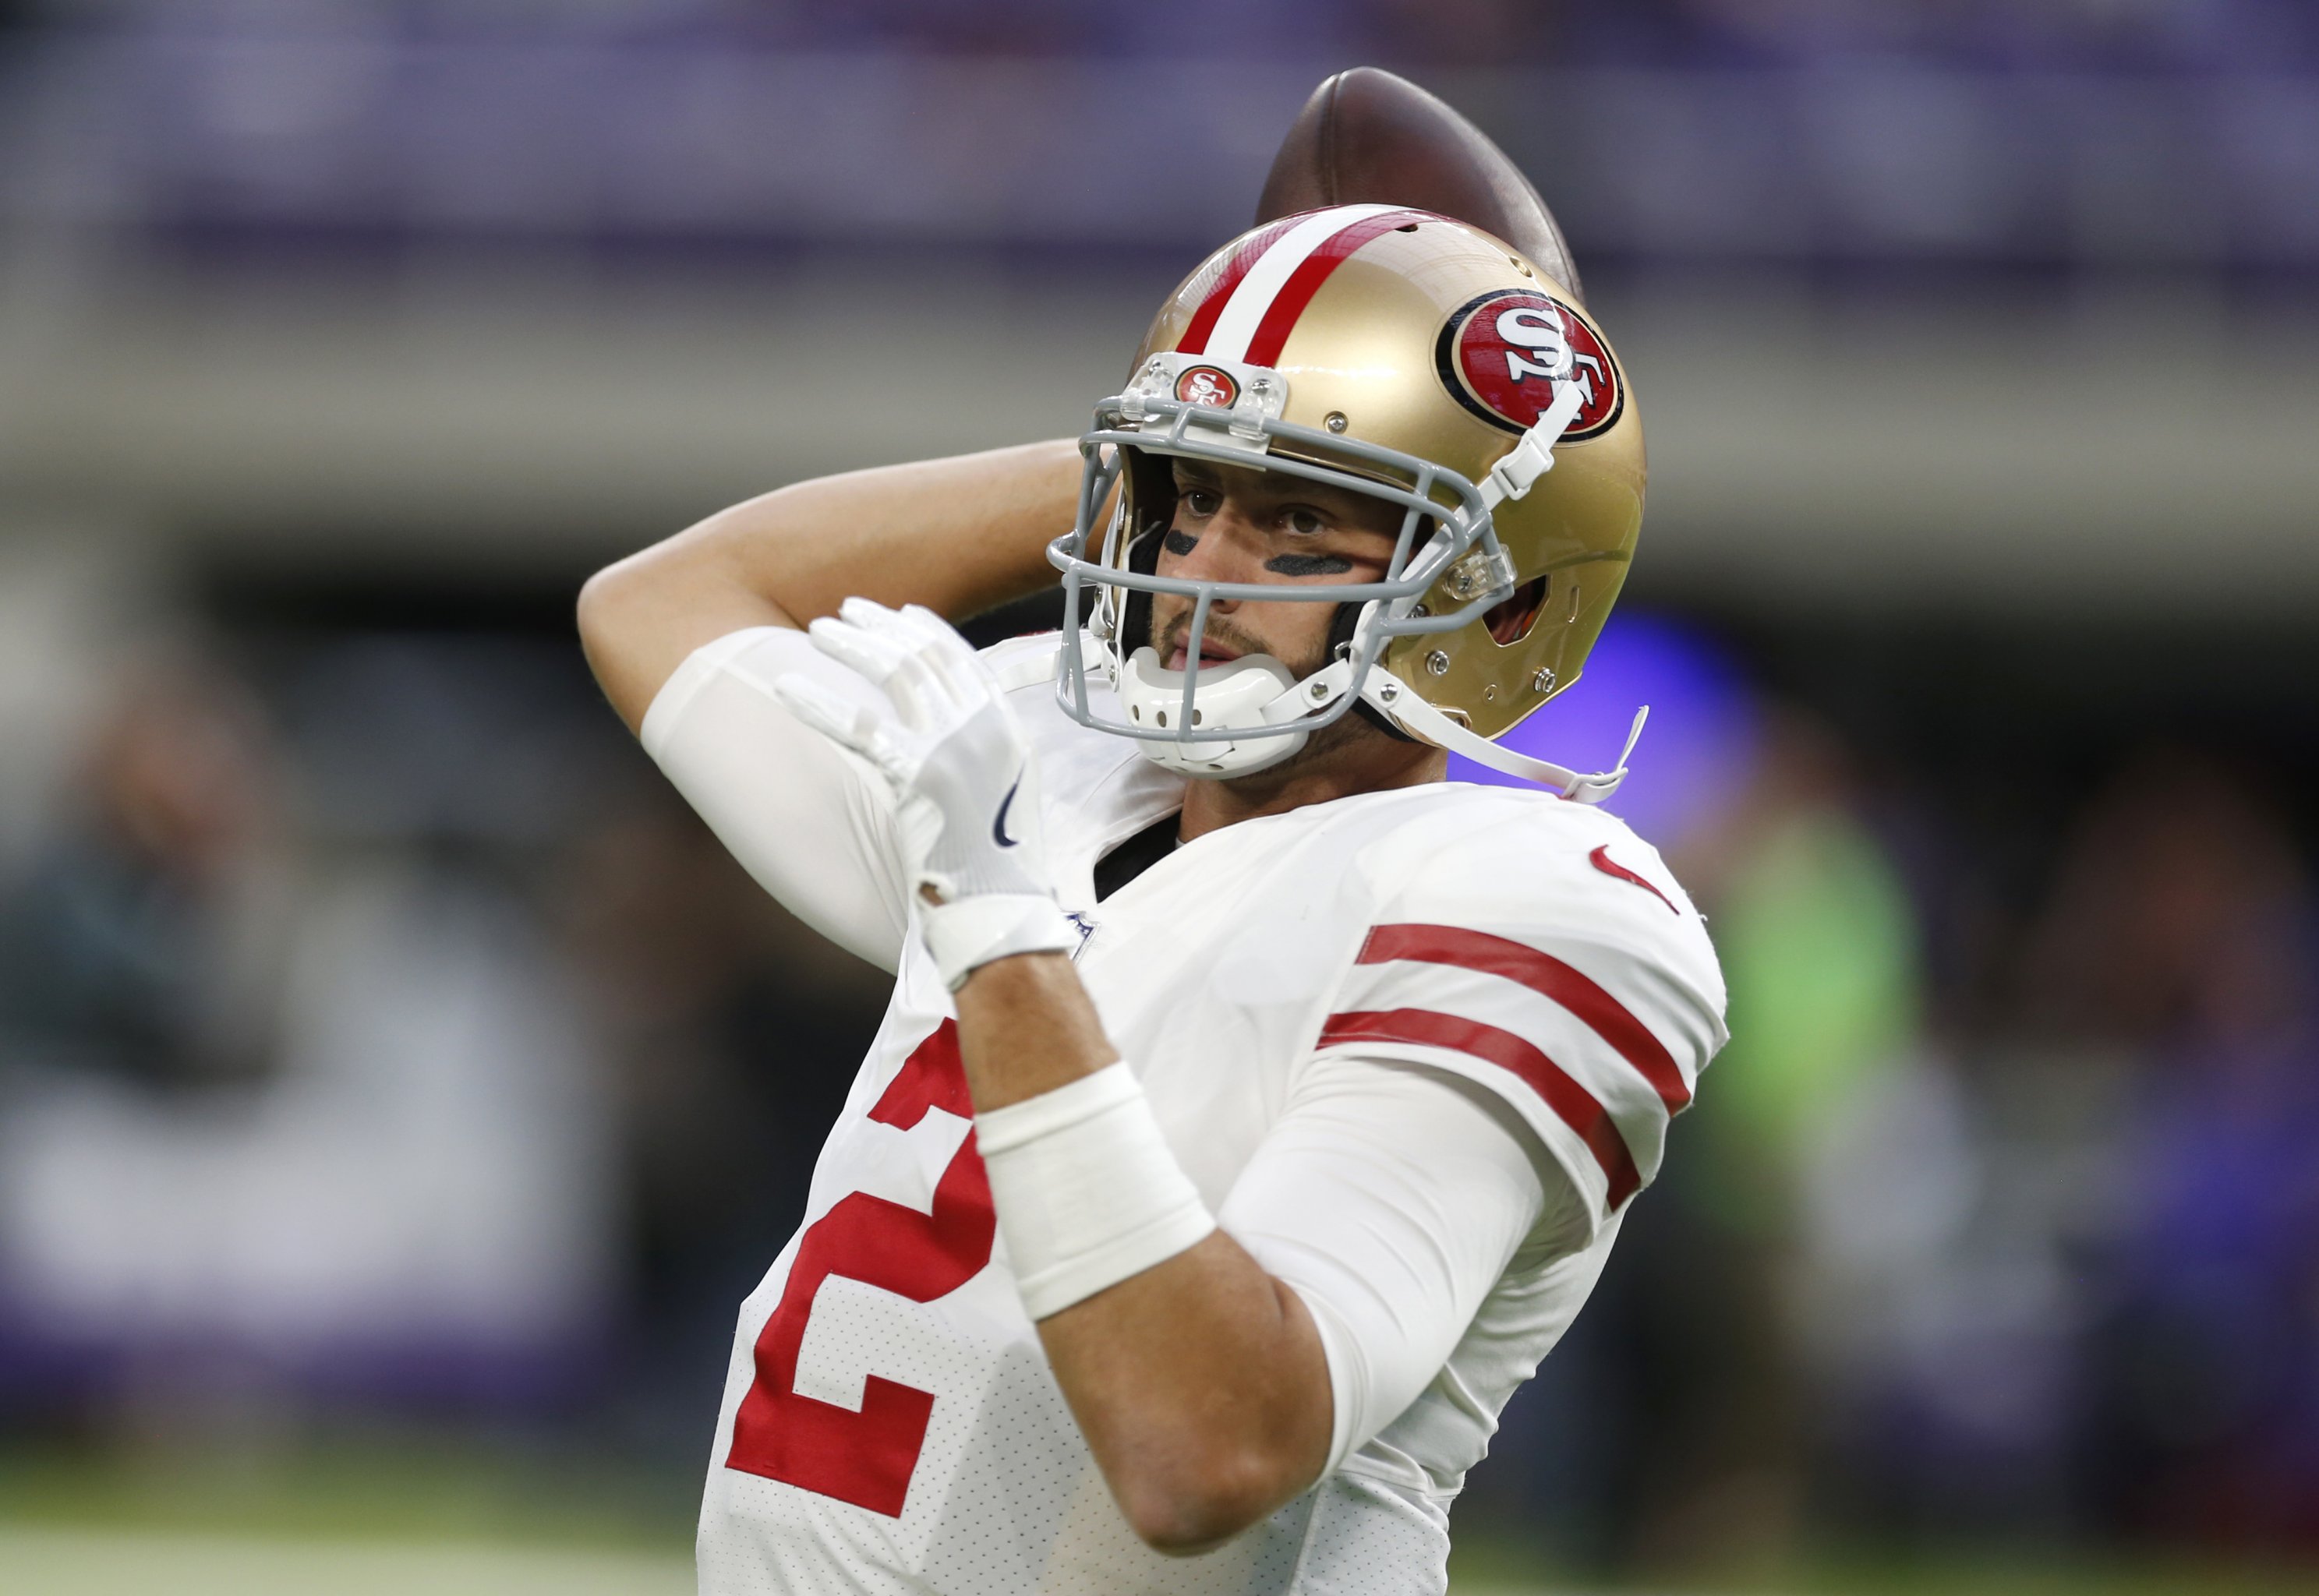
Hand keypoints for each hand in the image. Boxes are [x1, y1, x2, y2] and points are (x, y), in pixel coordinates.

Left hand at [773, 598, 1077, 988]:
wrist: (999, 912)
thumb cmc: (995, 865)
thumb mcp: (1005, 792)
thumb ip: (979, 748)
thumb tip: (943, 722)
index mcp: (1008, 729)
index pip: (963, 660)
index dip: (927, 631)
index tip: (895, 614)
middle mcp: (987, 728)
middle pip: (926, 657)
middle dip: (880, 628)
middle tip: (843, 614)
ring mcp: (957, 748)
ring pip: (897, 675)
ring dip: (853, 647)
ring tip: (818, 631)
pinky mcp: (921, 776)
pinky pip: (860, 727)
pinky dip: (819, 703)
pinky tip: (788, 687)